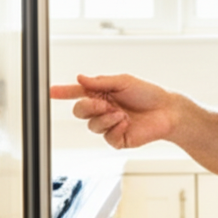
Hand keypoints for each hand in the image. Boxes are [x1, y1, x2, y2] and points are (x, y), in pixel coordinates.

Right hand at [51, 74, 174, 149]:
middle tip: (102, 103)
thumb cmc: (148, 94)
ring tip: (121, 113)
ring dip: (106, 118)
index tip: (50, 91)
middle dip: (88, 106)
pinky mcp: (118, 138)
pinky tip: (127, 122)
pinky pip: (107, 137)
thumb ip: (101, 82)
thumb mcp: (124, 81)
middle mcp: (103, 109)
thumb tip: (80, 78)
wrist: (167, 111)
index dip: (64, 93)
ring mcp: (110, 125)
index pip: (78, 93)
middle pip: (80, 111)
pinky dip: (116, 128)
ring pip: (93, 125)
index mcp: (103, 93)